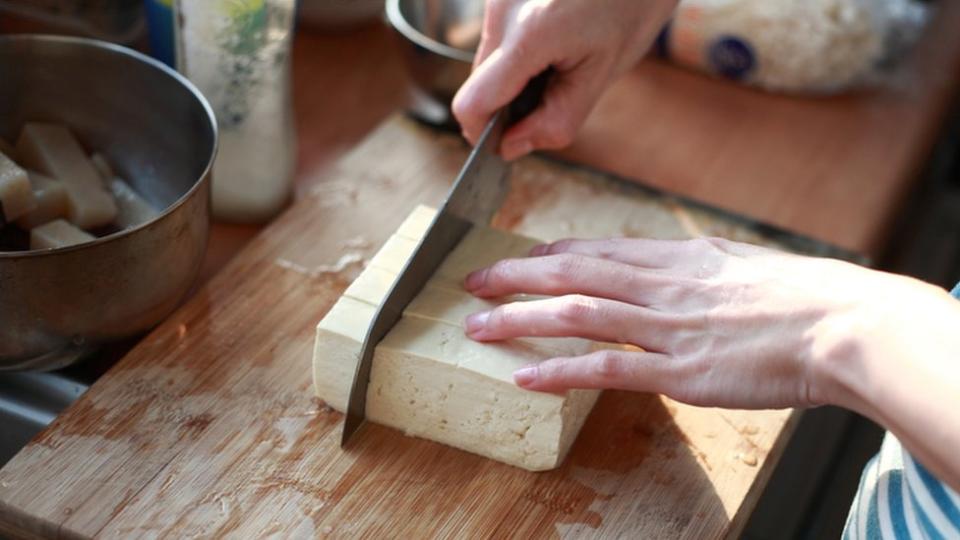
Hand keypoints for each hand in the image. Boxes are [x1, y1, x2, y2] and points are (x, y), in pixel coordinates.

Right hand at [452, 0, 676, 159]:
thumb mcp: (603, 73)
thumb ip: (556, 119)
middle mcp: (503, 10)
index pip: (473, 103)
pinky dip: (517, 53)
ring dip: (513, 77)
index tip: (506, 142)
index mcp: (530, 35)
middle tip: (552, 95)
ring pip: (486, 62)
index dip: (484, 133)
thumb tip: (511, 147)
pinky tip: (552, 40)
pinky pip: (496, 38)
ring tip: (559, 60)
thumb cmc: (633, 6)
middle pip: (478, 84)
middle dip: (507, 103)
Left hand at [461, 237, 959, 412]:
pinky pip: (605, 368)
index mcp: (676, 256)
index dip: (548, 254)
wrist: (840, 324)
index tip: (517, 259)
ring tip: (477, 326)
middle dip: (514, 276)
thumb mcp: (739, 263)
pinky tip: (525, 375)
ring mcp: (664, 327)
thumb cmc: (800, 296)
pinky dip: (559, 370)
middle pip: (570, 272)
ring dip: (519, 318)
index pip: (596, 249)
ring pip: (575, 313)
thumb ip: (695, 266)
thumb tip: (672, 266)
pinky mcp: (678, 371)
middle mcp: (660, 284)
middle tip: (472, 282)